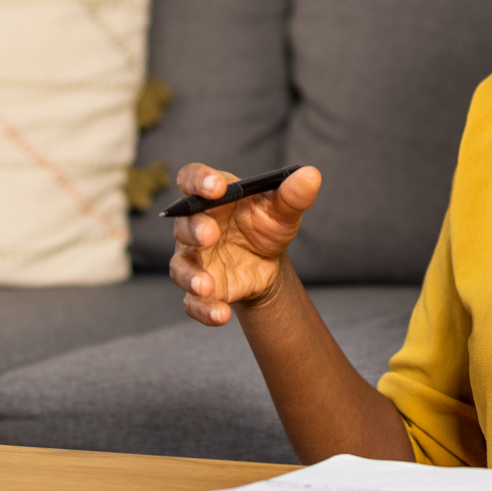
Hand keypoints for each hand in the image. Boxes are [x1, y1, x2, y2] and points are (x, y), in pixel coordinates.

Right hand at [169, 162, 321, 326]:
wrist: (268, 261)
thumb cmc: (266, 224)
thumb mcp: (282, 210)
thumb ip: (293, 194)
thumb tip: (311, 175)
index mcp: (211, 197)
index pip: (192, 179)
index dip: (199, 180)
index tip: (217, 187)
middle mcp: (194, 225)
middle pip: (183, 224)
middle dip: (194, 230)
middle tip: (210, 235)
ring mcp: (195, 258)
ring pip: (181, 267)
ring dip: (191, 277)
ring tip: (206, 286)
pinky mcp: (200, 289)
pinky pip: (192, 302)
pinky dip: (204, 310)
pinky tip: (221, 315)